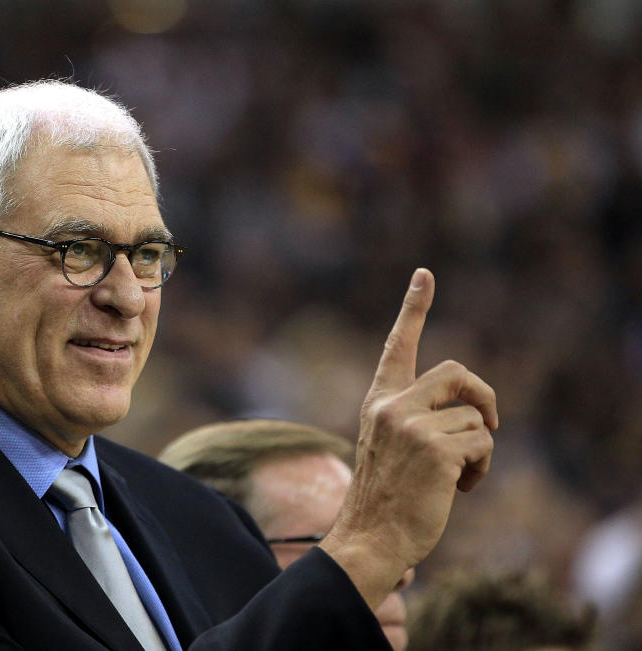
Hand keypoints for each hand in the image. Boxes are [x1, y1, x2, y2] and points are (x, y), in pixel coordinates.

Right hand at [321, 268, 496, 608]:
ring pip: (474, 418)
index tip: (425, 275)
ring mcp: (412, 426)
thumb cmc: (385, 498)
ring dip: (478, 449)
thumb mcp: (391, 446)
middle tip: (487, 423)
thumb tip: (475, 410)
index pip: (397, 346)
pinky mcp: (436, 449)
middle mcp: (392, 407)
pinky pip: (482, 443)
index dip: (413, 307)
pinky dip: (481, 468)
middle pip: (457, 372)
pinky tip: (460, 487)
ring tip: (457, 477)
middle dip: (482, 396)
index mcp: (378, 402)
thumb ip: (417, 417)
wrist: (369, 537)